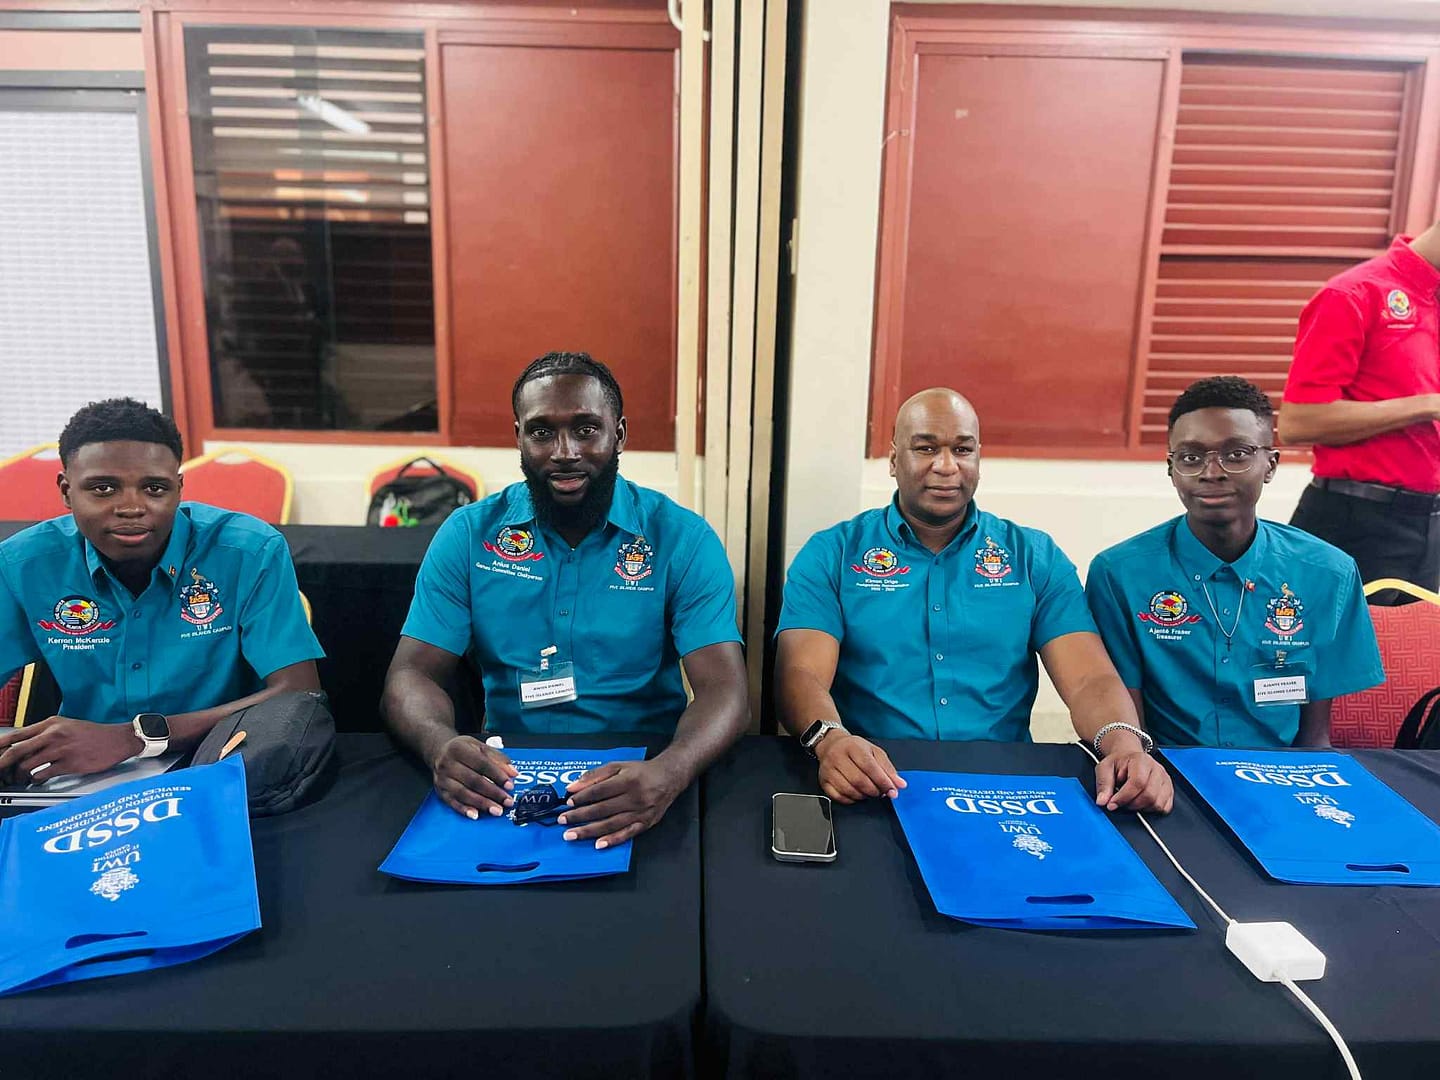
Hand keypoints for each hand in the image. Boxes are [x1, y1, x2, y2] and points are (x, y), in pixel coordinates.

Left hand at [0, 716, 141, 784]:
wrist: (118, 739)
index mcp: (51, 723)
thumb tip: (23, 747)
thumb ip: (45, 734)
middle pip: (16, 751)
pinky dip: (35, 780)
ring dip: (19, 776)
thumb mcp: (66, 726)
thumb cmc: (93, 734)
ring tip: (20, 779)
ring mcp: (61, 749)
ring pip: (27, 765)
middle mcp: (54, 734)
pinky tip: (37, 780)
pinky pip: (43, 774)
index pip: (16, 735)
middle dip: (2, 764)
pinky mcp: (70, 764)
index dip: (0, 747)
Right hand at [430, 735, 516, 819]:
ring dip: (482, 804)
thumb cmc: (462, 750)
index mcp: (459, 749)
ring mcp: (442, 779)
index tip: (509, 785)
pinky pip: (453, 803)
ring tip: (496, 810)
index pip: (482, 764)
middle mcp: (448, 764)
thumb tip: (513, 773)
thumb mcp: (480, 747)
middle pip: (473, 781)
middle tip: (507, 801)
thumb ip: (498, 758)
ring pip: (463, 794)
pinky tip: (475, 814)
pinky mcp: (440, 792)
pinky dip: (464, 810)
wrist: (438, 753)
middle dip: (493, 793)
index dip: (497, 775)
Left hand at [558, 757, 684, 848]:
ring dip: (589, 831)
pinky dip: (612, 840)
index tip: (568, 803)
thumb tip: (573, 787)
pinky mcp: (646, 824)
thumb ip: (595, 775)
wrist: (669, 778)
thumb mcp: (619, 766)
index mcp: (627, 780)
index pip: (600, 791)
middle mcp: (635, 797)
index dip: (582, 798)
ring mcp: (641, 813)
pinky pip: (627, 834)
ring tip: (572, 835)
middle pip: (602, 809)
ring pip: (611, 824)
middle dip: (580, 816)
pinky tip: (598, 844)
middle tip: (563, 821)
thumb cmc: (641, 772)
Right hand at [815, 732, 905, 803]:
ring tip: (869, 792)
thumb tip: (900, 785)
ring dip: (863, 796)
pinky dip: (851, 800)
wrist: (831, 744)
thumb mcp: (874, 752)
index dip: (883, 781)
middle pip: (859, 780)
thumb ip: (888, 768)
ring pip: (849, 790)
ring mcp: (828, 770)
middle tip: (880, 792)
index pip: (869, 767)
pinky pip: (838, 797)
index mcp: (853, 747)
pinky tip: (857, 794)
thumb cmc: (855, 749)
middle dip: (874, 791)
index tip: (892, 791)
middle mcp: (838, 757)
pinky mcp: (823, 781)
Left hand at [1094, 732, 1172, 813]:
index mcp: (1141, 760)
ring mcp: (1165, 780)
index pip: (1138, 782)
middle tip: (1121, 803)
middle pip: (1149, 795)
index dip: (1124, 797)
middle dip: (1131, 804)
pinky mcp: (1169, 790)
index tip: (1112, 804)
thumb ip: (1103, 784)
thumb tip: (1102, 801)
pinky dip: (1152, 810)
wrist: (1129, 758)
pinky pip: (1165, 807)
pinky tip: (1141, 803)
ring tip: (1130, 801)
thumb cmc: (1118, 763)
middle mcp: (1157, 769)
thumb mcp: (1104, 768)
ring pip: (1157, 803)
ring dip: (1141, 808)